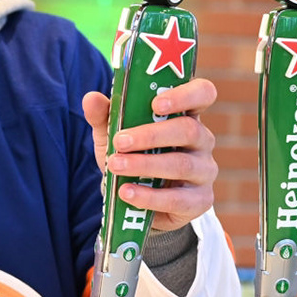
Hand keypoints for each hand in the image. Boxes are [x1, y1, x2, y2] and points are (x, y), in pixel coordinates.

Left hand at [81, 77, 218, 233]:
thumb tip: (91, 99)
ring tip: (115, 166)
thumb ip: (103, 116)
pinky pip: (178, 199)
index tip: (156, 104)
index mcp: (186, 114)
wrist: (135, 203)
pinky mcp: (200, 201)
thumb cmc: (131, 157)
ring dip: (145, 165)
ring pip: (182, 165)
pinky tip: (126, 193)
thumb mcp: (113, 135)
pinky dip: (149, 197)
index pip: (203, 93)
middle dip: (151, 135)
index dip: (185, 95)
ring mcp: (205, 171)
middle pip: (189, 130)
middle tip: (120, 142)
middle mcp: (202, 140)